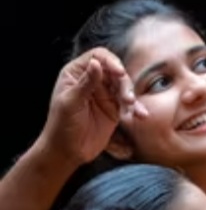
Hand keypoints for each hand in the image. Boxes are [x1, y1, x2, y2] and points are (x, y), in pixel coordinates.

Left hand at [40, 48, 148, 164]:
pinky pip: (129, 102)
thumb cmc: (61, 127)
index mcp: (76, 74)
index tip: (119, 72)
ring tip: (131, 107)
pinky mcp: (114, 107)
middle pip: (115, 70)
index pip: (97, 56)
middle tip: (127, 98)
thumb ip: (86, 83)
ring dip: (130, 94)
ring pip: (124, 84)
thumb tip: (96, 62)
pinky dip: (136, 108)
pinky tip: (141, 115)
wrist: (66, 153)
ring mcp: (104, 93)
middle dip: (124, 82)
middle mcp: (92, 80)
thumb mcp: (71, 103)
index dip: (110, 61)